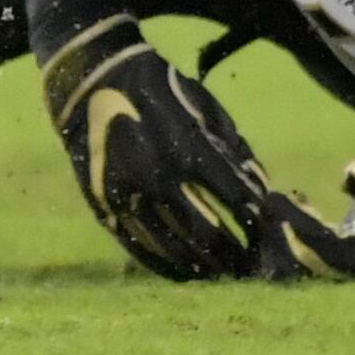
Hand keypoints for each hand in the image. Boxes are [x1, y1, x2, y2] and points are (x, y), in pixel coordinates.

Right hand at [38, 17, 285, 281]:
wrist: (89, 82)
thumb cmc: (156, 90)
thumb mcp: (202, 106)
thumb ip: (234, 147)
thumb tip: (263, 188)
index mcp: (186, 150)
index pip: (236, 200)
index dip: (256, 219)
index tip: (265, 228)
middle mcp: (156, 178)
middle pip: (208, 235)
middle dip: (235, 252)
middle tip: (250, 262)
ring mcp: (128, 196)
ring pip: (175, 249)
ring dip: (205, 265)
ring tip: (223, 271)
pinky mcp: (104, 207)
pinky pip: (141, 249)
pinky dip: (169, 266)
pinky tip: (189, 272)